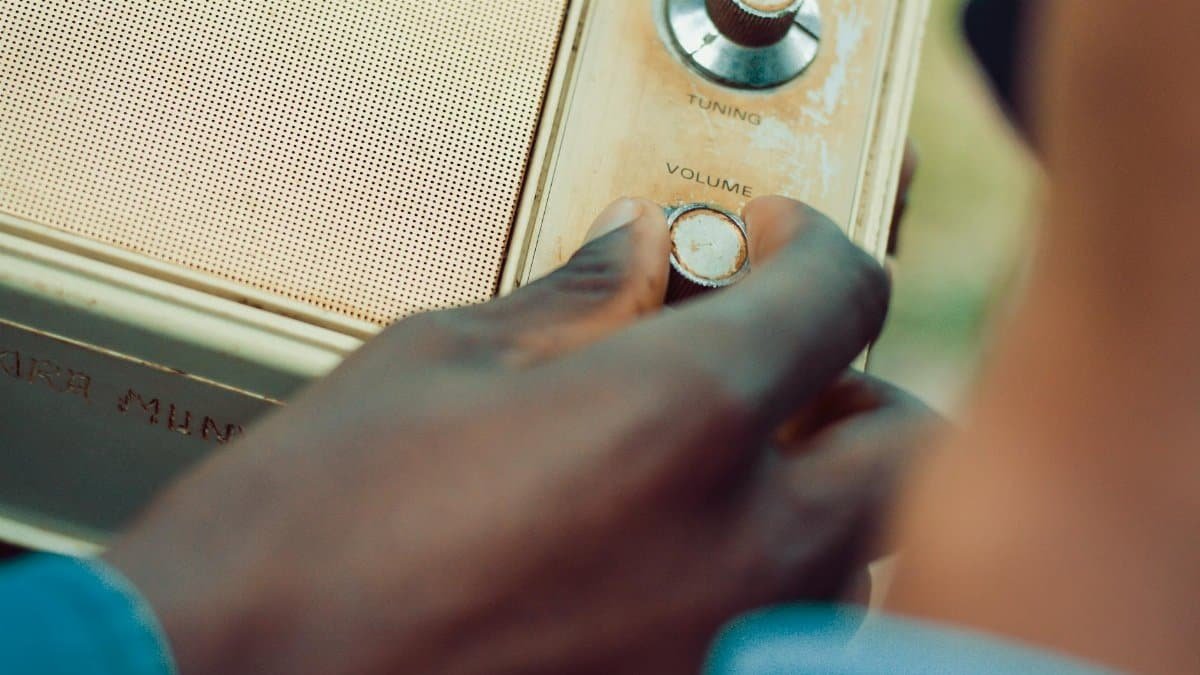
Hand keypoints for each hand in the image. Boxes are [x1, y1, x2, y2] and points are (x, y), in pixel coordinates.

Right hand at [105, 197, 929, 674]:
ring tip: (721, 468)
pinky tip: (673, 561)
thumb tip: (630, 254)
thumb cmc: (301, 548)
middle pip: (903, 446)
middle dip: (852, 389)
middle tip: (780, 365)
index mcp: (676, 423)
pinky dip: (763, 581)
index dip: (814, 251)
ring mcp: (727, 650)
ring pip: (858, 555)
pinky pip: (787, 633)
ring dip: (815, 493)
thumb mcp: (430, 368)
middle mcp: (737, 552)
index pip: (837, 301)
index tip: (776, 245)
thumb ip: (568, 305)